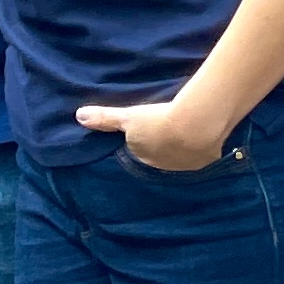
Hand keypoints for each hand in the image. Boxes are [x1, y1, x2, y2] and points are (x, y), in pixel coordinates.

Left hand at [75, 92, 229, 174]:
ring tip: (187, 131)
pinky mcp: (205, 163)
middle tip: (167, 128)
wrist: (195, 126)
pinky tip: (204, 136)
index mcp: (143, 157)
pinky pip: (201, 157)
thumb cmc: (158, 121)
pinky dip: (202, 149)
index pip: (139, 152)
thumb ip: (105, 118)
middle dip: (162, 146)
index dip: (143, 141)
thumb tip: (78, 116)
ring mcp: (184, 167)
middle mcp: (162, 167)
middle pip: (160, 156)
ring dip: (183, 148)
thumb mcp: (128, 116)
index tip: (148, 130)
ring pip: (181, 158)